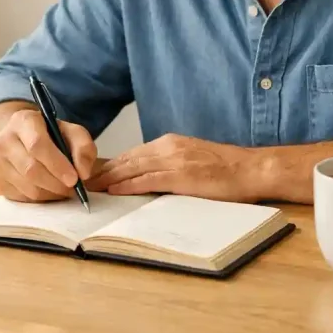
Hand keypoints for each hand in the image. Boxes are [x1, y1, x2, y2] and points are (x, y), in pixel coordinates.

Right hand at [0, 109, 96, 202]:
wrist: (23, 139)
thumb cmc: (51, 135)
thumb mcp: (71, 132)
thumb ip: (83, 147)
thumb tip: (83, 173)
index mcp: (22, 121)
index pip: (37, 145)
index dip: (57, 165)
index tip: (74, 178)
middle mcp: (4, 140)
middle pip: (31, 169)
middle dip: (56, 183)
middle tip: (73, 188)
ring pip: (27, 187)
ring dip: (51, 193)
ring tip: (64, 188)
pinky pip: (23, 198)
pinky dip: (42, 199)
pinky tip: (51, 190)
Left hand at [85, 133, 259, 202]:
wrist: (251, 169)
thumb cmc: (225, 168)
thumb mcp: (192, 158)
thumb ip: (170, 163)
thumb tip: (148, 175)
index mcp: (170, 143)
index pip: (133, 153)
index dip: (111, 163)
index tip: (94, 171)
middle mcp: (168, 147)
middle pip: (128, 159)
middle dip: (103, 170)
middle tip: (82, 180)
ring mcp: (175, 161)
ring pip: (133, 168)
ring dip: (109, 178)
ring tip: (91, 186)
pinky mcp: (182, 176)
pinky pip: (148, 180)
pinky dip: (128, 185)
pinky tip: (114, 190)